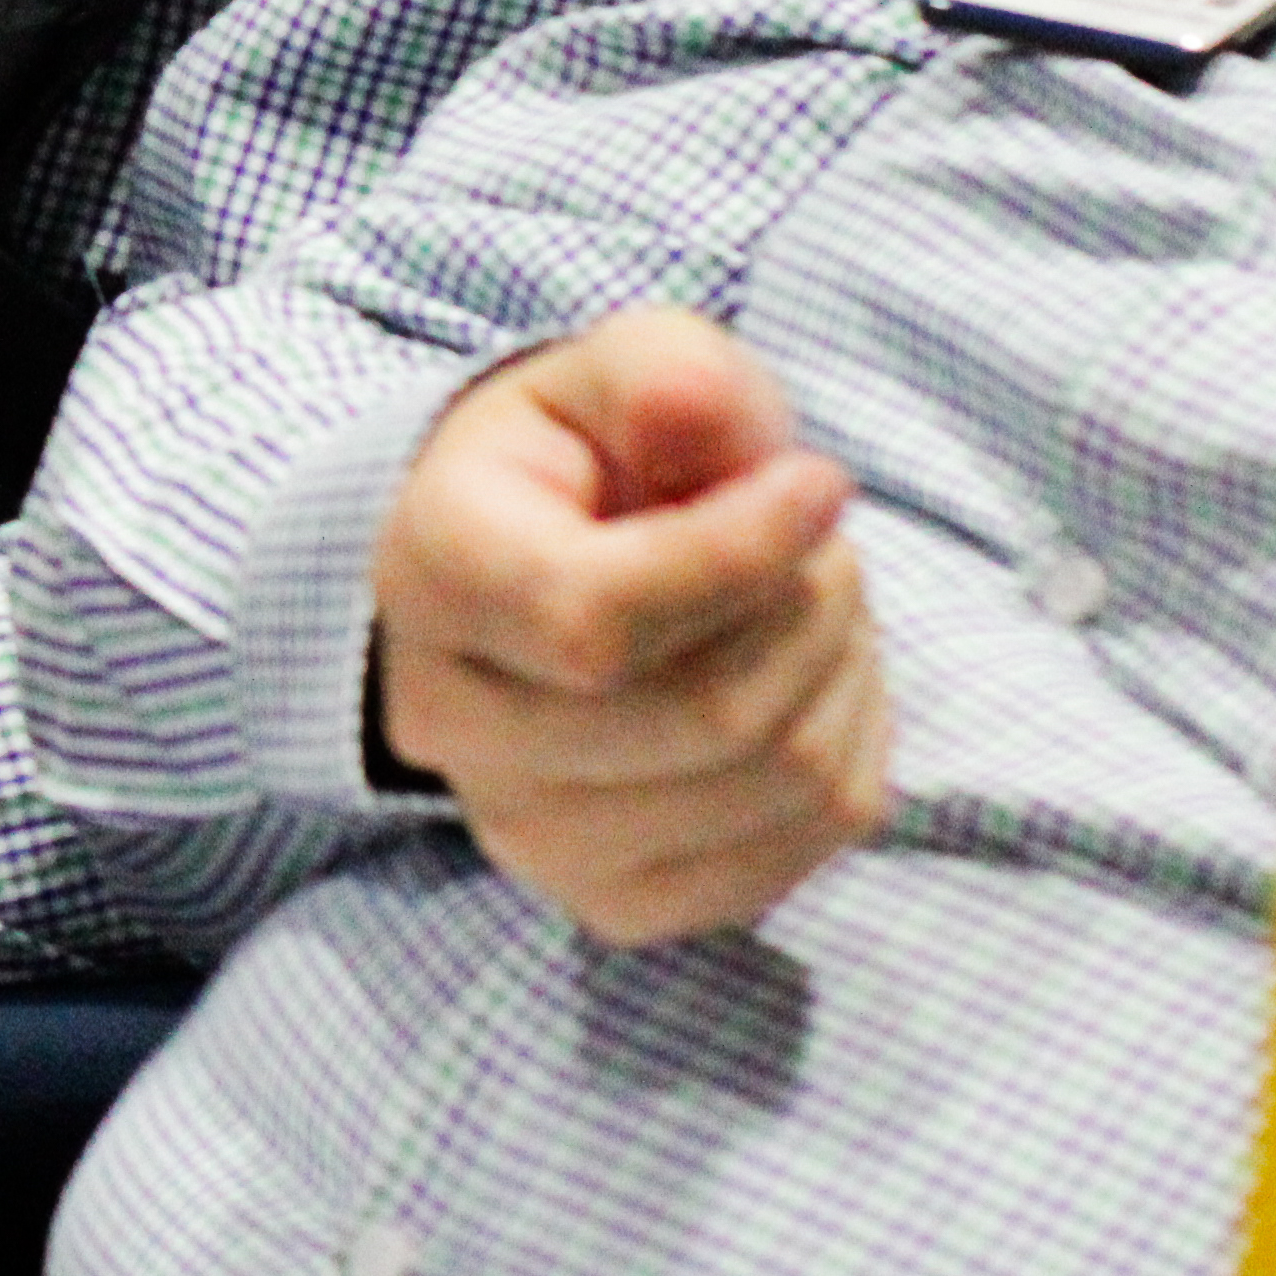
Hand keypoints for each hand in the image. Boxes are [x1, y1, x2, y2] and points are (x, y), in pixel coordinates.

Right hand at [371, 308, 893, 948]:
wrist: (540, 574)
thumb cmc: (588, 464)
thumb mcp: (617, 374)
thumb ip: (663, 376)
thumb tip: (696, 424)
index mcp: (428, 576)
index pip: (594, 619)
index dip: (739, 557)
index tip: (818, 481)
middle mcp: (448, 726)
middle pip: (706, 716)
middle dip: (813, 611)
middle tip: (818, 542)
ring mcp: (523, 832)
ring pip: (771, 784)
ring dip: (843, 678)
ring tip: (815, 609)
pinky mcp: (610, 901)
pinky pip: (796, 852)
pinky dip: (847, 759)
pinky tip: (812, 692)